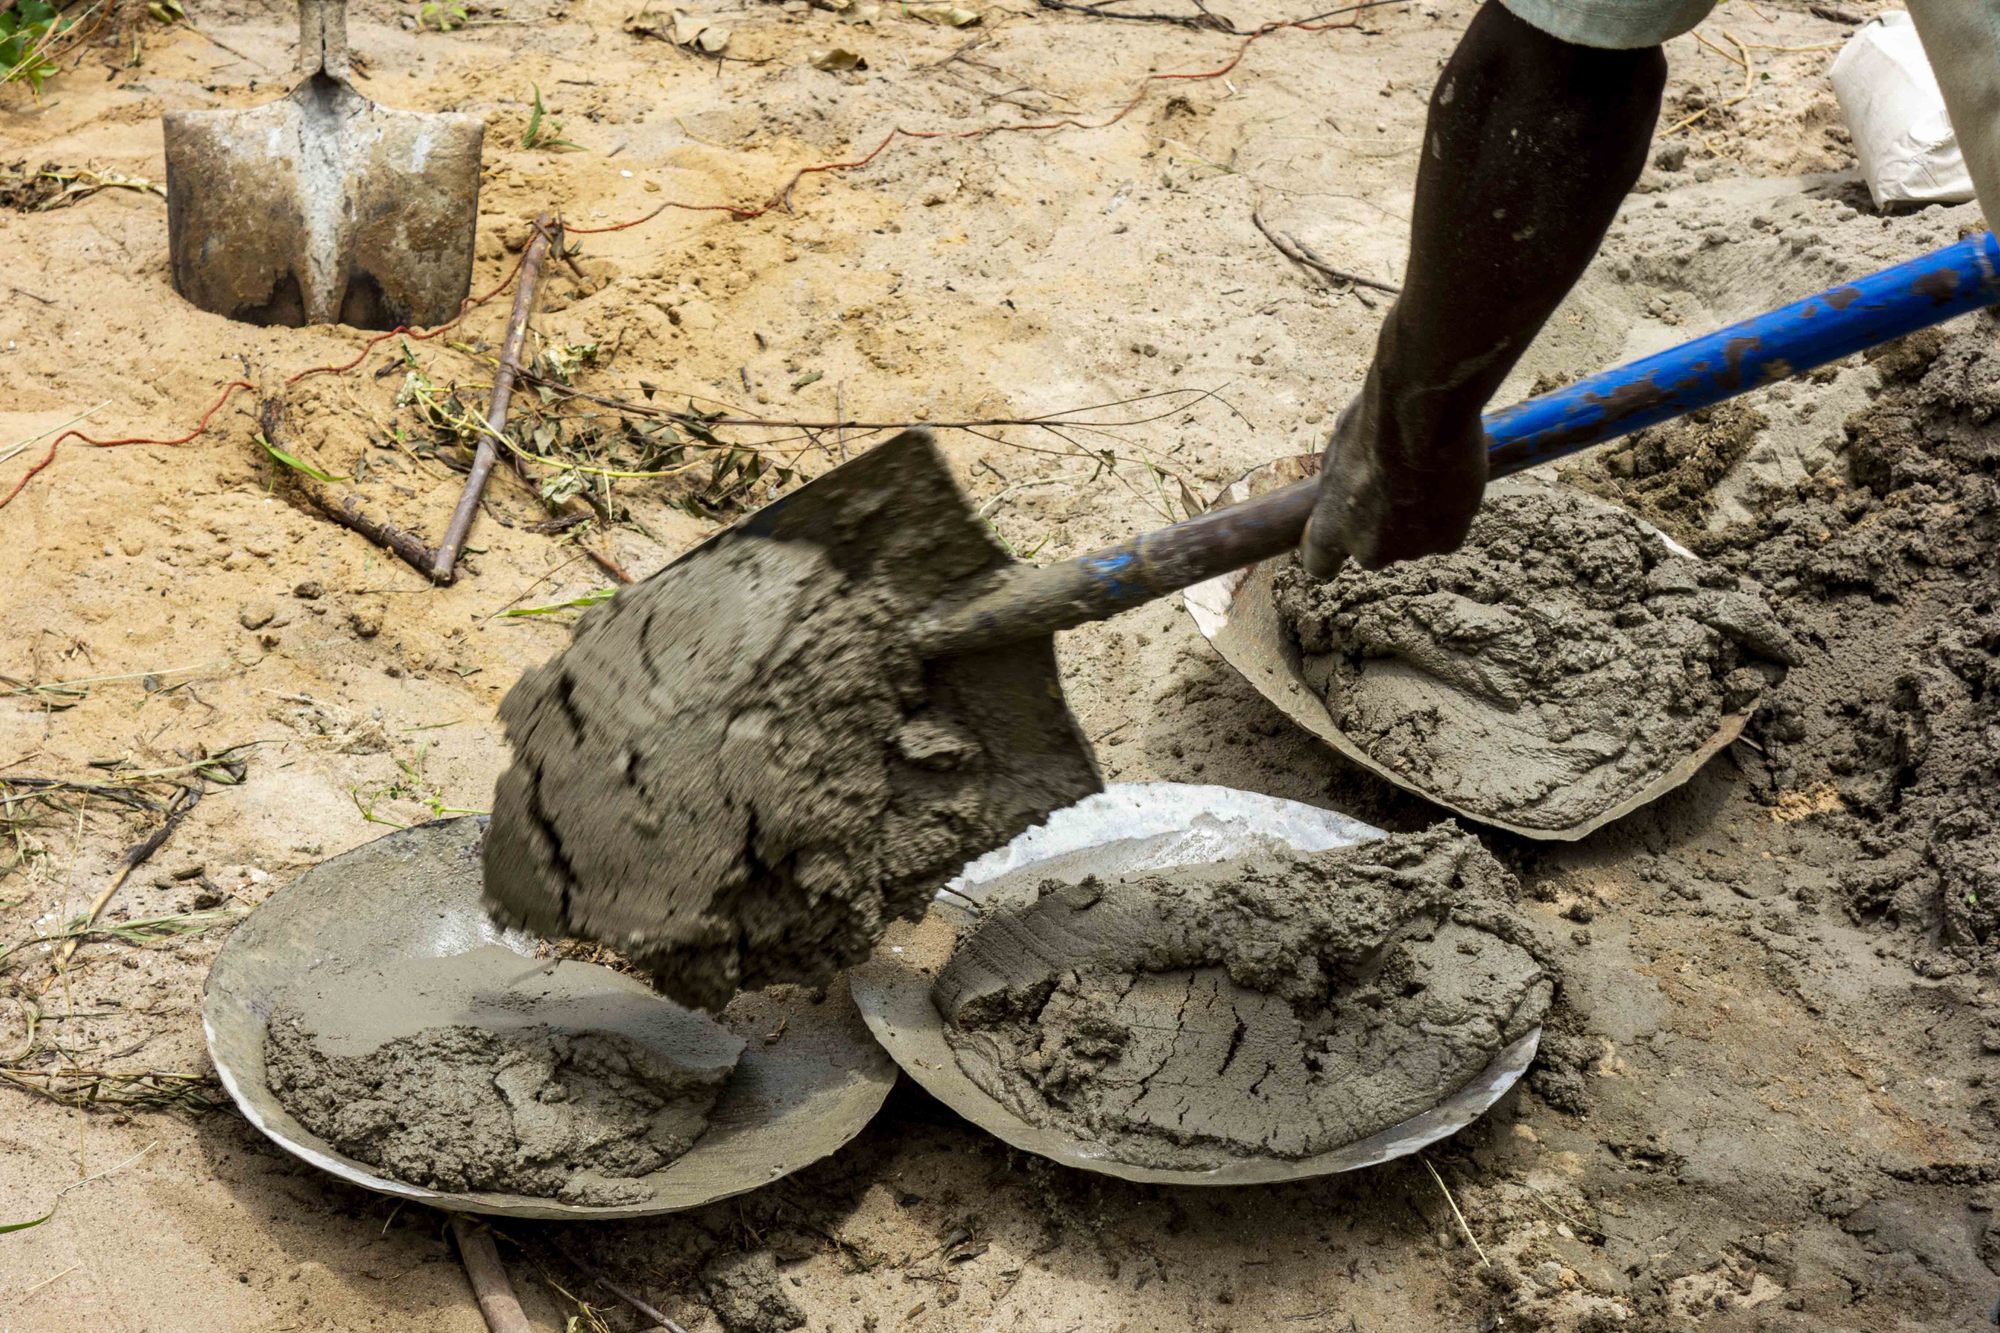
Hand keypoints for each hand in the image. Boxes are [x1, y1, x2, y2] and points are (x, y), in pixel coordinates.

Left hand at [1299, 369, 1486, 576]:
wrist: (1424, 418)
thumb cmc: (1374, 425)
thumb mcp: (1337, 451)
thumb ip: (1340, 484)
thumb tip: (1347, 483)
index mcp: (1329, 531)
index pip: (1320, 563)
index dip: (1333, 547)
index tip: (1343, 529)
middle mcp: (1367, 551)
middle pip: (1373, 550)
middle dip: (1381, 526)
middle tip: (1395, 486)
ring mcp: (1409, 550)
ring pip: (1412, 539)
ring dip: (1417, 517)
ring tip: (1425, 476)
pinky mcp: (1446, 541)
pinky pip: (1445, 532)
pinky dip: (1448, 513)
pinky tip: (1448, 481)